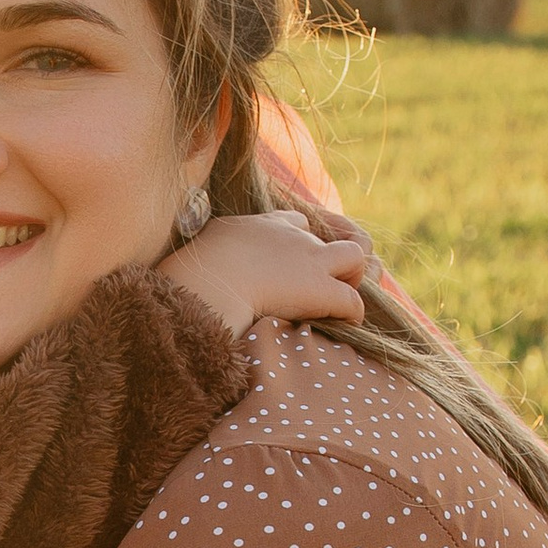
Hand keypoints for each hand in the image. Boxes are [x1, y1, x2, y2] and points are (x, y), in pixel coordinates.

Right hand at [159, 205, 373, 336]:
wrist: (207, 282)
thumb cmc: (193, 273)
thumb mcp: (201, 248)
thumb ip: (211, 252)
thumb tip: (192, 267)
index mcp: (262, 225)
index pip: (295, 223)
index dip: (299, 243)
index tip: (289, 266)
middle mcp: (292, 237)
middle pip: (329, 235)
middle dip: (333, 257)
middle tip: (321, 284)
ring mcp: (310, 261)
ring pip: (355, 257)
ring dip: (352, 278)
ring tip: (337, 301)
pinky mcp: (322, 290)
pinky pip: (353, 299)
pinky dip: (352, 312)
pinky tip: (343, 324)